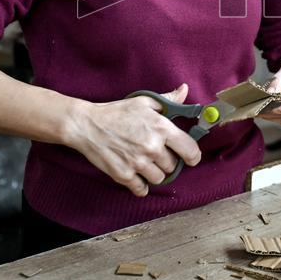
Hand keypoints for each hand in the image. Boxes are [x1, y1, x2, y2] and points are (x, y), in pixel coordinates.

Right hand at [62, 84, 202, 196]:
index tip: (190, 157)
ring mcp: (138, 163)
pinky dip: (141, 185)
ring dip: (154, 172)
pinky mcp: (124, 175)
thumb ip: (168, 99)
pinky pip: (142, 189)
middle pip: (173, 166)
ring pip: (159, 178)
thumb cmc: (117, 112)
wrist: (87, 125)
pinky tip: (136, 175)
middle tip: (155, 152)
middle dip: (167, 160)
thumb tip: (185, 90)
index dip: (193, 155)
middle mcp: (152, 147)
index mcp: (161, 128)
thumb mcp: (144, 102)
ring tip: (144, 161)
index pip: (190, 150)